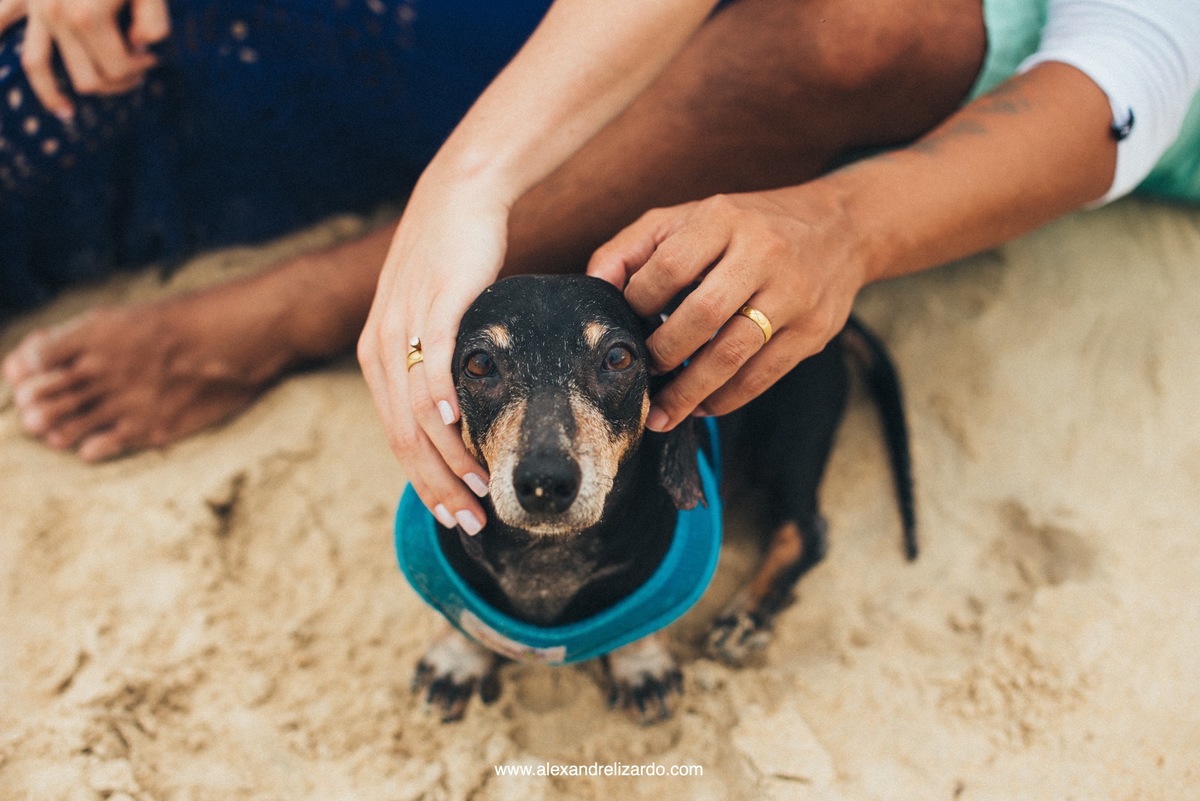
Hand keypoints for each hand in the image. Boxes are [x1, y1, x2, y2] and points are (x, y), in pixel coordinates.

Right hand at [0, 0, 169, 119]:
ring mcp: (35, 9)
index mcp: (90, 18)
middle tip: (134, 71)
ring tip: (68, 112)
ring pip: (41, 69)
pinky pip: (2, 24)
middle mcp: (57, 19)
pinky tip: (3, 71)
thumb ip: (154, 21)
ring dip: (57, 94)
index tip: (153, 60)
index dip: (140, 71)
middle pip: (86, 78)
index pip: (118, 71)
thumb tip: (147, 48)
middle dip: (115, 83)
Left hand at [358, 180, 504, 535]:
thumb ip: (433, 364)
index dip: (423, 482)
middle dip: (437, 485)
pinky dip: (443, 399)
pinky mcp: (436, 302)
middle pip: (404, 436)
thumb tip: (454, 412)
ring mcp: (405, 325)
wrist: (459, 198)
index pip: (396, 438)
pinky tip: (457, 427)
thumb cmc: (453, 262)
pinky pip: (434, 361)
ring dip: (449, 456)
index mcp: (377, 357)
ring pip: (419, 410)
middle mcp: (380, 347)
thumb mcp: (433, 320)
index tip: (453, 513)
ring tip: (480, 487)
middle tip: (469, 521)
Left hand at [588, 189, 865, 430]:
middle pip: (702, 315)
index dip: (638, 302)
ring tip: (662, 412)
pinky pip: (763, 374)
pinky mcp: (814, 329)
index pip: (669, 266)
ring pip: (733, 353)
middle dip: (663, 354)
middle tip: (642, 375)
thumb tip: (595, 285)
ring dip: (691, 390)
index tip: (624, 326)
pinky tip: (702, 406)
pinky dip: (728, 397)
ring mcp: (794, 293)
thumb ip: (636, 246)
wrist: (841, 228)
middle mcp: (763, 252)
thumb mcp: (692, 217)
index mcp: (724, 219)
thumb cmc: (747, 227)